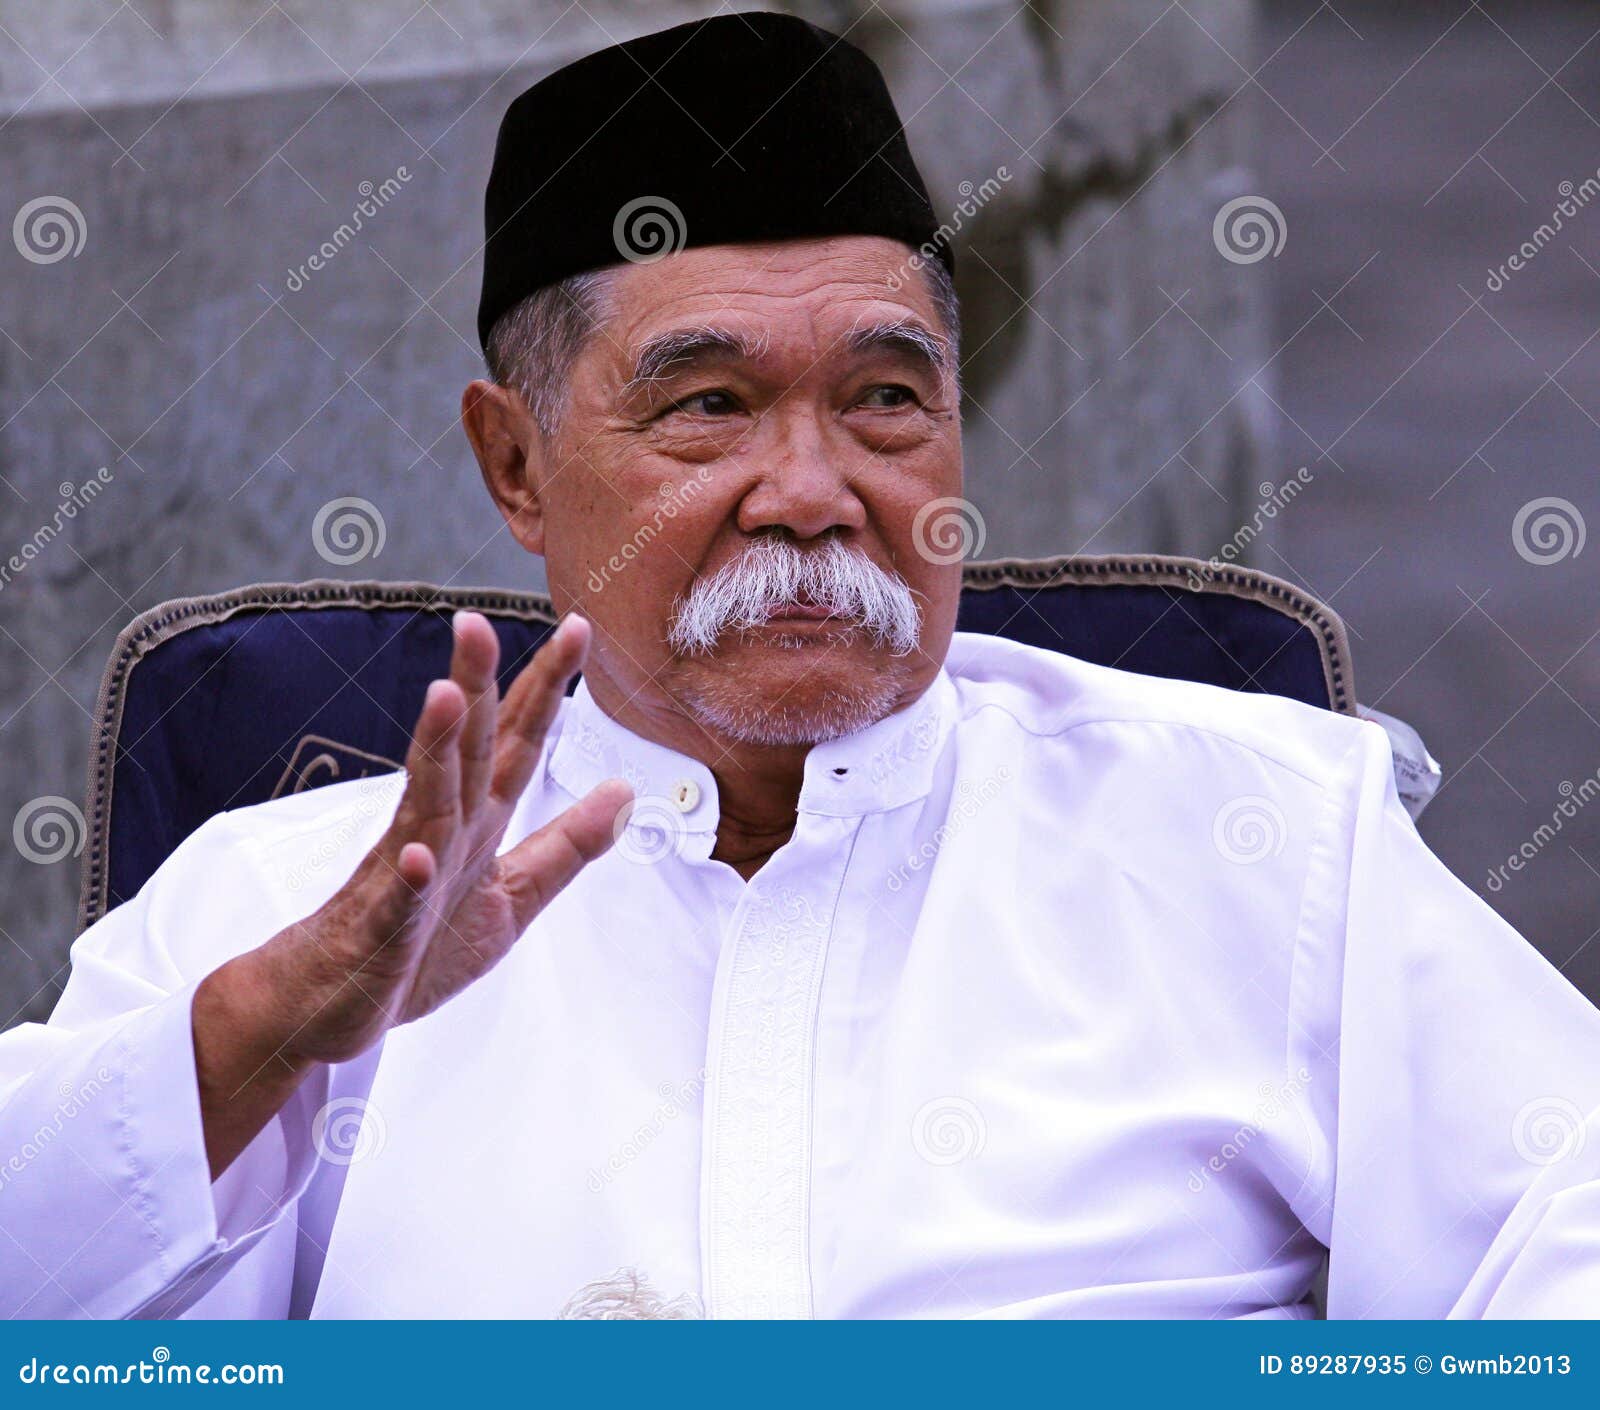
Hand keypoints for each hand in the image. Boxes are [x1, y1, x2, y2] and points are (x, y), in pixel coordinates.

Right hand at [262, 609, 630, 1062]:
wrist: (327, 1005)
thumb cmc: (415, 946)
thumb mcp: (513, 895)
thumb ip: (567, 845)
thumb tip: (625, 792)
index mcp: (476, 823)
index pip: (517, 744)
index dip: (545, 688)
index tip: (576, 628)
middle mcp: (439, 834)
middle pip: (462, 752)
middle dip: (473, 685)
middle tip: (475, 622)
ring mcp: (402, 879)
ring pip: (422, 805)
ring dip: (435, 751)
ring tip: (447, 696)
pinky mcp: (377, 933)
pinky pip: (393, 904)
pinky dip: (408, 880)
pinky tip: (420, 856)